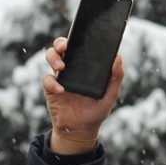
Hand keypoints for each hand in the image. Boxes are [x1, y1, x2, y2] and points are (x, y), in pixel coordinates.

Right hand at [42, 36, 124, 154]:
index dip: (78, 38)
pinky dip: (52, 83)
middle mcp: (72, 68)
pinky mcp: (50, 88)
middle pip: (61, 47)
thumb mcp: (110, 96)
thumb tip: (118, 57)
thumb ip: (115, 78)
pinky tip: (61, 90)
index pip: (80, 47)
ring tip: (61, 68)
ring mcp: (60, 77)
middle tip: (65, 47)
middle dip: (61, 43)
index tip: (80, 35)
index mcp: (85, 67)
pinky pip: (47, 79)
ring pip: (51, 57)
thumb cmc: (96, 111)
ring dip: (54, 58)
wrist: (81, 130)